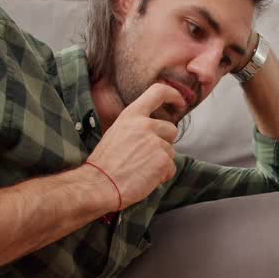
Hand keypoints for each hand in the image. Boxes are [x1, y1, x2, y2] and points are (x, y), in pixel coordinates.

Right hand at [86, 83, 182, 208]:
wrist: (98, 185)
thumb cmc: (103, 164)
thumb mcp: (116, 133)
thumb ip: (135, 128)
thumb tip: (152, 132)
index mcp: (131, 115)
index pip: (158, 92)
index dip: (173, 95)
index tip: (180, 103)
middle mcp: (145, 125)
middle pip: (171, 129)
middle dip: (165, 144)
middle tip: (147, 157)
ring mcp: (155, 142)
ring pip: (171, 152)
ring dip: (161, 162)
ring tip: (140, 170)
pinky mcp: (163, 161)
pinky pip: (171, 168)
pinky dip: (162, 176)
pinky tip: (144, 179)